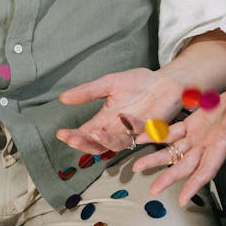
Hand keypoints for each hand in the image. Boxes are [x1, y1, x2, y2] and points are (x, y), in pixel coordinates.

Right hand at [57, 67, 183, 153]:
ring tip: (95, 133)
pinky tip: (122, 117)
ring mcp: (135, 131)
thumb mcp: (109, 83)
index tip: (61, 134)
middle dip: (85, 143)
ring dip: (106, 140)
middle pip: (98, 145)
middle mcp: (118, 130)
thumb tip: (63, 98)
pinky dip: (132, 125)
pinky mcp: (152, 128)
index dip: (74, 136)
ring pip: (118, 144)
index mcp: (106, 120)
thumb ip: (88, 92)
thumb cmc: (139, 83)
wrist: (165, 81)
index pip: (86, 133)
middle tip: (73, 138)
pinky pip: (141, 131)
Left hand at [132, 76, 225, 205]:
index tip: (182, 198)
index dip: (194, 184)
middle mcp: (208, 144)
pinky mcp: (194, 124)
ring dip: (157, 158)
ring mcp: (200, 136)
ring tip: (139, 165)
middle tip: (153, 189)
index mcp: (222, 143)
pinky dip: (158, 135)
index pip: (207, 169)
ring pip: (175, 151)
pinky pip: (173, 132)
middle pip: (186, 165)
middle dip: (169, 177)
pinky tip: (144, 137)